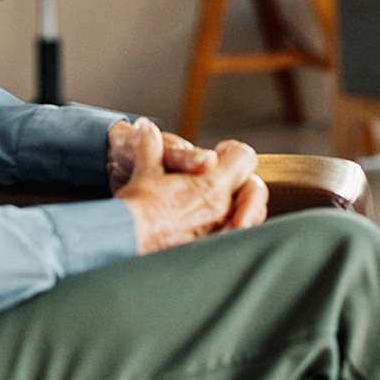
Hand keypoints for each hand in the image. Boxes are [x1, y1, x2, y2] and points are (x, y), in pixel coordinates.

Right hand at [115, 119, 267, 253]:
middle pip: (254, 189)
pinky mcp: (210, 251)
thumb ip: (152, 146)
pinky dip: (234, 227)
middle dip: (244, 180)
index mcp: (212, 186)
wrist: (124, 243)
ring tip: (225, 200)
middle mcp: (222, 211)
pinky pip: (236, 237)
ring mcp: (219, 233)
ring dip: (243, 205)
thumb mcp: (145, 170)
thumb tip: (146, 128)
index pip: (245, 159)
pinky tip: (219, 224)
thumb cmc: (136, 207)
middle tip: (225, 178)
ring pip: (252, 216)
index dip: (233, 151)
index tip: (220, 152)